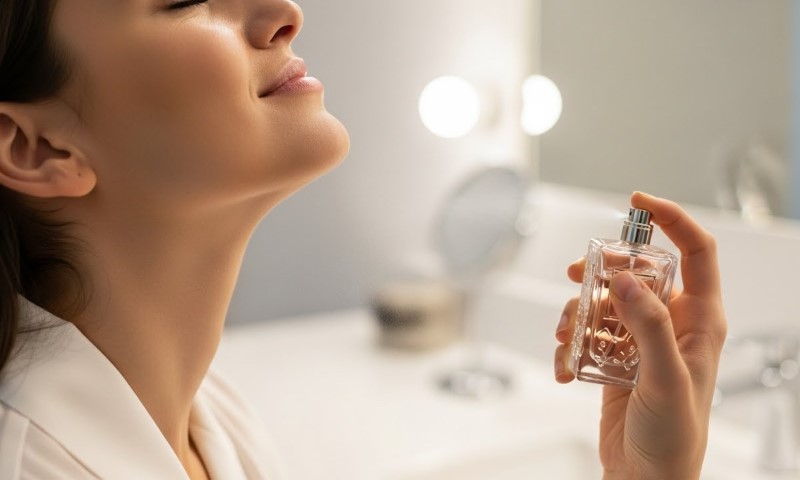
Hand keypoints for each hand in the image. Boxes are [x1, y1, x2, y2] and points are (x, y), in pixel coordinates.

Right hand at [553, 192, 726, 479]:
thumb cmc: (674, 439)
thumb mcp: (666, 378)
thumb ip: (648, 326)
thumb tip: (626, 280)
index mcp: (700, 321)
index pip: (695, 252)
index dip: (671, 219)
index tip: (638, 202)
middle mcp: (671, 324)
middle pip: (637, 272)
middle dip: (603, 271)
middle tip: (579, 275)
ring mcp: (640, 340)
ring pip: (604, 300)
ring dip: (578, 312)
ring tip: (567, 336)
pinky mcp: (615, 358)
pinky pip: (587, 332)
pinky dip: (570, 344)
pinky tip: (566, 366)